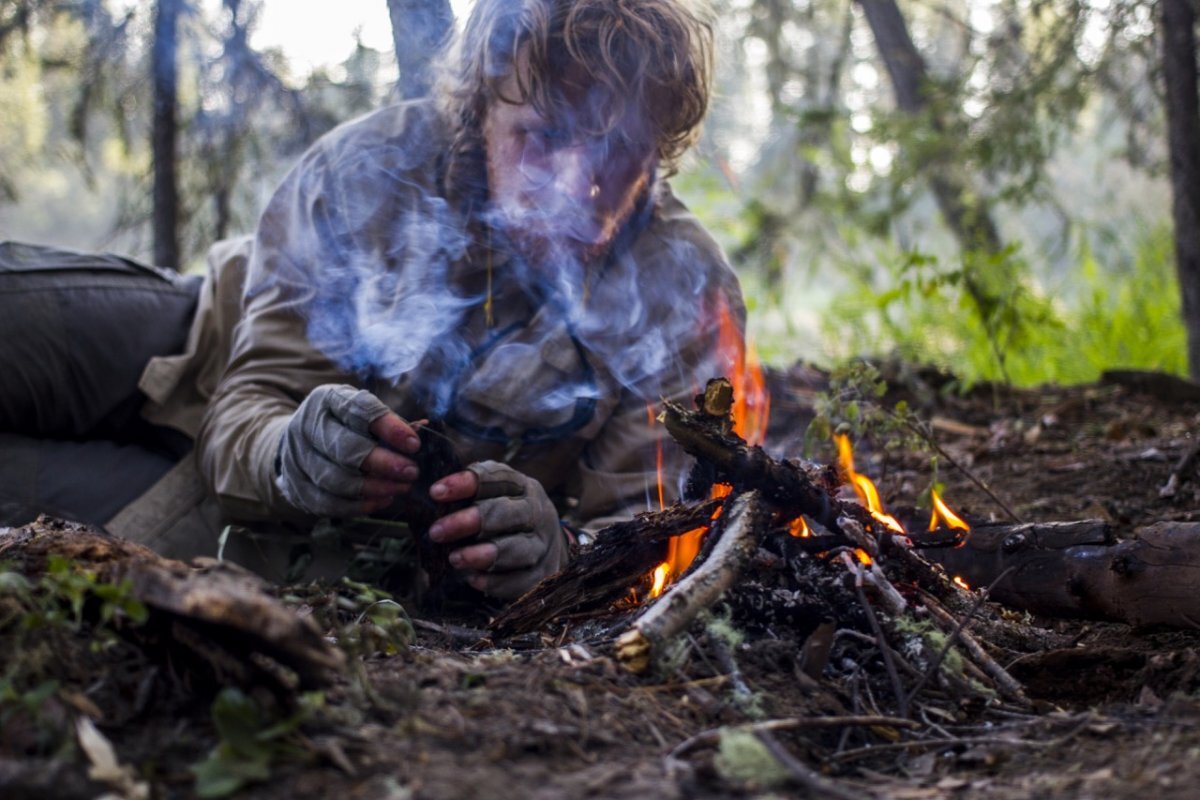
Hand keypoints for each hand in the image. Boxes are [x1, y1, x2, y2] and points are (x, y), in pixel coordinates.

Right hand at [275, 384, 420, 516]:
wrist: (296, 443)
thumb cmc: (342, 425)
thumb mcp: (361, 412)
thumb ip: (389, 422)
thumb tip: (423, 429)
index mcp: (327, 400)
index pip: (358, 410)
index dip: (389, 428)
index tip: (414, 444)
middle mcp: (307, 426)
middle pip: (345, 448)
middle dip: (383, 463)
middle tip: (411, 472)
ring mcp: (297, 458)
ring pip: (337, 480)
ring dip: (374, 487)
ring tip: (401, 488)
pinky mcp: (296, 487)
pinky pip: (329, 502)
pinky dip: (359, 505)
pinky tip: (383, 501)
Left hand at [427, 461, 569, 599]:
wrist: (548, 545)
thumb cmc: (509, 515)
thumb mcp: (499, 495)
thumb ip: (472, 491)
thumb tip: (434, 492)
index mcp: (523, 487)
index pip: (496, 479)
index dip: (465, 484)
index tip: (435, 492)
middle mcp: (537, 512)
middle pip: (505, 513)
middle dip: (468, 521)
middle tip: (435, 532)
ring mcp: (541, 544)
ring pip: (515, 548)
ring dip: (481, 554)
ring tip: (454, 559)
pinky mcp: (541, 573)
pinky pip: (519, 580)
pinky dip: (495, 581)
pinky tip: (472, 579)